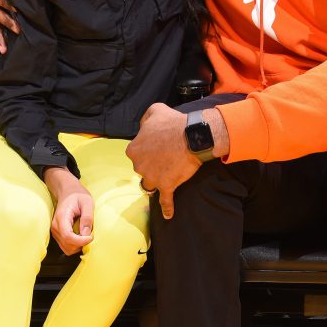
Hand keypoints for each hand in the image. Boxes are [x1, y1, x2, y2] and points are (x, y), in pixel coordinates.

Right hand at [44, 167, 93, 254]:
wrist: (67, 192)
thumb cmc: (78, 195)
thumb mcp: (87, 202)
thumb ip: (87, 217)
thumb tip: (86, 234)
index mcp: (62, 218)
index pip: (68, 236)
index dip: (80, 241)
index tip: (91, 237)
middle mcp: (55, 227)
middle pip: (68, 245)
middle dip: (81, 244)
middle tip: (90, 235)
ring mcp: (55, 232)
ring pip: (67, 249)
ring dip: (78, 246)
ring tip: (86, 235)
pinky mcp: (58, 234)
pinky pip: (66, 246)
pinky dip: (75, 245)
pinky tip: (81, 236)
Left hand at [126, 103, 201, 219]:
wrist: (192, 136)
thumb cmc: (173, 122)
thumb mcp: (154, 111)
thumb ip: (145, 119)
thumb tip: (143, 127)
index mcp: (133, 149)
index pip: (135, 154)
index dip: (147, 151)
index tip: (157, 147)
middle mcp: (139, 166)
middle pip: (142, 170)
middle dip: (151, 165)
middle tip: (166, 158)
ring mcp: (152, 178)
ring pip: (150, 184)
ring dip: (157, 181)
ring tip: (167, 176)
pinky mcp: (167, 186)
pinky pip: (165, 201)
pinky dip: (167, 208)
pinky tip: (168, 215)